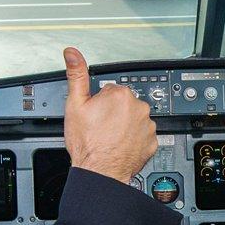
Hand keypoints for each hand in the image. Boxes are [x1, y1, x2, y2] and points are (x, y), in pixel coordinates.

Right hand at [63, 47, 156, 182]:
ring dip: (125, 126)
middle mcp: (138, 107)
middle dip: (114, 113)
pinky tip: (121, 145)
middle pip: (124, 104)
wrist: (100, 172)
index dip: (100, 103)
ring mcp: (147, 125)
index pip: (111, 91)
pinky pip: (143, 135)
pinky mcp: (152, 141)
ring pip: (134, 119)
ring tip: (110, 137)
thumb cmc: (88, 143)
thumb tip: (72, 53)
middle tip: (101, 127)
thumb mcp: (75, 105)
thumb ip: (76, 75)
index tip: (95, 114)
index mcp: (120, 95)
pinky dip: (134, 139)